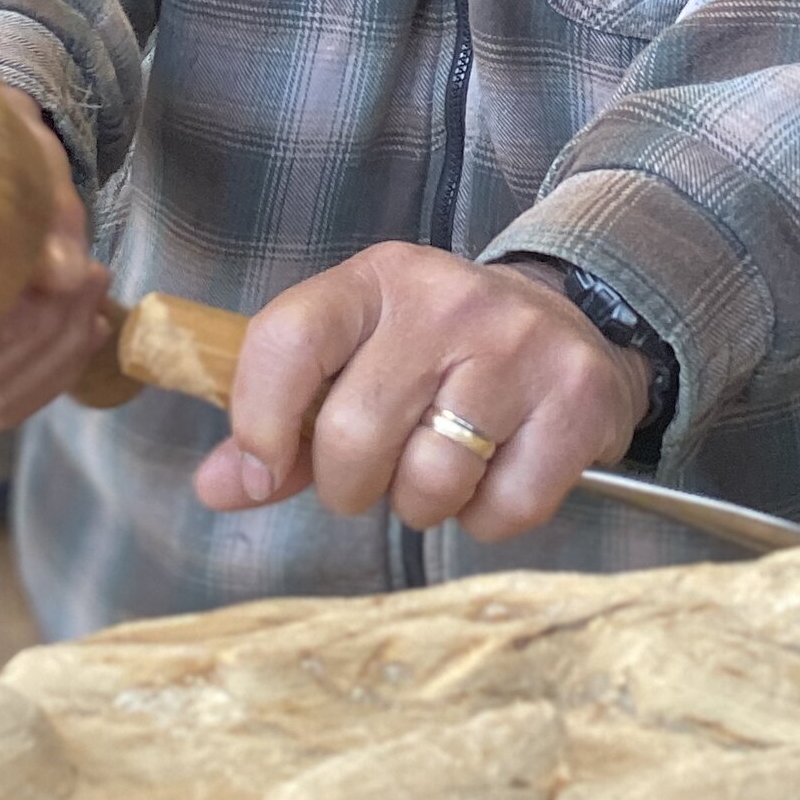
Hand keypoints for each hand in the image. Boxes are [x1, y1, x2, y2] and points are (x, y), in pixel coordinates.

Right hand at [0, 103, 112, 429]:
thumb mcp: (12, 150)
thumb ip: (41, 205)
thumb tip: (67, 276)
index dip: (24, 320)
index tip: (82, 270)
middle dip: (51, 336)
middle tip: (96, 278)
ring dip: (57, 362)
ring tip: (94, 308)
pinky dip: (49, 376)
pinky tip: (83, 333)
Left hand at [191, 246, 649, 544]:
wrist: (572, 320)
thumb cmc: (439, 353)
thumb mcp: (356, 360)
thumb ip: (283, 424)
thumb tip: (222, 486)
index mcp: (376, 281)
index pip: (287, 341)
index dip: (261, 423)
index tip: (266, 470)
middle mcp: (447, 301)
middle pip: (354, 435)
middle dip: (352, 486)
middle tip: (376, 476)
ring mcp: (520, 346)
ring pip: (431, 480)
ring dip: (424, 505)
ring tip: (441, 469)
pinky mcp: (578, 397)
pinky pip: (506, 507)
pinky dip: (491, 518)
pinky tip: (498, 474)